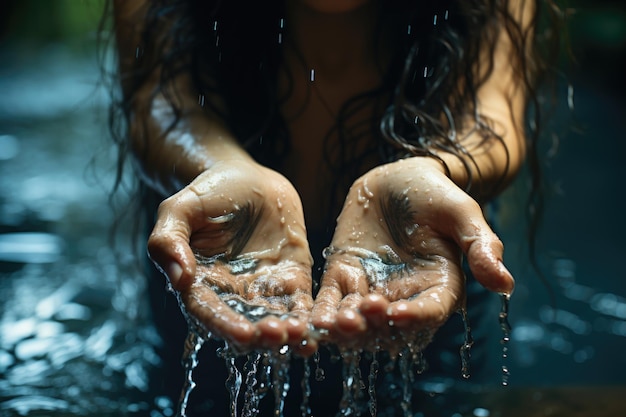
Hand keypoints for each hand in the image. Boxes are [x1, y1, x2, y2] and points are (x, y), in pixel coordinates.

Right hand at [147, 160, 315, 354]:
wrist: (246, 177)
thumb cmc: (207, 192)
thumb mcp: (178, 209)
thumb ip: (169, 241)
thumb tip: (180, 279)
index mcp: (200, 283)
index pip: (210, 313)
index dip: (225, 325)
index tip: (243, 334)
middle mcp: (232, 293)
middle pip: (246, 325)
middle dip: (262, 336)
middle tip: (279, 336)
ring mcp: (264, 288)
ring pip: (275, 319)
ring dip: (288, 332)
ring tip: (301, 335)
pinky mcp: (291, 278)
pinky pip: (301, 304)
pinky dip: (310, 317)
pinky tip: (321, 327)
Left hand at [312, 157, 513, 352]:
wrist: (395, 178)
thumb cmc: (433, 193)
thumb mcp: (460, 212)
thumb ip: (480, 245)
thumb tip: (506, 284)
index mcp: (439, 286)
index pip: (430, 310)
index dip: (415, 316)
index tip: (397, 313)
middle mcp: (405, 296)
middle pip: (390, 326)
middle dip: (373, 327)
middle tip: (357, 318)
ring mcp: (372, 289)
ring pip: (359, 320)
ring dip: (346, 327)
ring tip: (332, 324)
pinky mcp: (343, 278)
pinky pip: (332, 301)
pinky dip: (322, 313)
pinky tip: (311, 320)